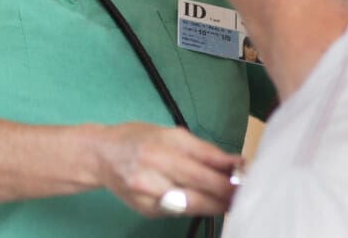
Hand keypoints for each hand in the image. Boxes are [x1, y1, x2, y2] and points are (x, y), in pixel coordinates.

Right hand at [96, 123, 241, 217]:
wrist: (100, 155)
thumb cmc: (136, 138)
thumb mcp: (169, 134)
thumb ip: (202, 150)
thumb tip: (233, 162)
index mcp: (161, 146)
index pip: (204, 163)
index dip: (230, 173)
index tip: (248, 175)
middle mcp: (152, 170)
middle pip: (200, 187)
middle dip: (227, 192)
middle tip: (245, 193)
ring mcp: (147, 193)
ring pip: (192, 205)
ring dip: (216, 204)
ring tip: (230, 200)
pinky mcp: (146, 210)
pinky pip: (178, 212)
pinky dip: (195, 208)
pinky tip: (205, 203)